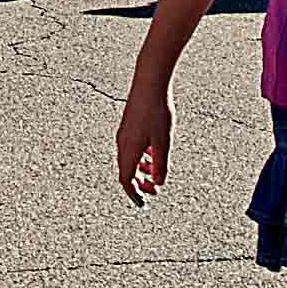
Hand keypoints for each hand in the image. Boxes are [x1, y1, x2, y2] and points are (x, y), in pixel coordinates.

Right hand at [115, 77, 172, 204]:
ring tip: (154, 174)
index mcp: (129, 150)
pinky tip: (151, 154)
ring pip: (128, 160)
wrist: (149, 83)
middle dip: (139, 184)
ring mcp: (124, 134)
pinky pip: (130, 149)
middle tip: (152, 191)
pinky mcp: (128, 126)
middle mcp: (122, 144)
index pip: (126, 180)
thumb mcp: (163, 141)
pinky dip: (140, 158)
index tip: (142, 204)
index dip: (134, 194)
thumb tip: (159, 182)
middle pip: (126, 172)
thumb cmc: (156, 110)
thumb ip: (161, 164)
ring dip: (140, 171)